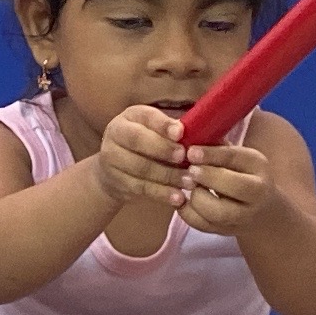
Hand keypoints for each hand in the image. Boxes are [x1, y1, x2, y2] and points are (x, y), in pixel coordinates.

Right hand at [93, 102, 191, 218]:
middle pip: (137, 140)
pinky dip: (161, 194)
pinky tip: (178, 198)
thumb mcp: (157, 131)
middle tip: (185, 158)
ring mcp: (111, 158)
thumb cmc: (148, 145)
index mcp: (131, 116)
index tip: (180, 133)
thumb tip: (204, 130)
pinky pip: (140, 188)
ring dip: (167, 176)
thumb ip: (175, 130)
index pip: (146, 116)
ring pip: (140, 167)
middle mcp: (116, 133)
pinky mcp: (116, 181)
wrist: (115, 170)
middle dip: (163, 149)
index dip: (163, 125)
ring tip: (189, 182)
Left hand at [175, 136, 270, 239]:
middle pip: (233, 186)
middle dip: (206, 177)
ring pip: (216, 211)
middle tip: (189, 171)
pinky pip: (202, 225)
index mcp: (259, 165)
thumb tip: (188, 131)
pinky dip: (187, 213)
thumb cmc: (243, 175)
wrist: (263, 211)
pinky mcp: (227, 232)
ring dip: (196, 198)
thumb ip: (218, 147)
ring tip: (189, 186)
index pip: (236, 158)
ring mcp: (244, 216)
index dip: (211, 154)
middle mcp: (256, 192)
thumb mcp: (239, 157)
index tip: (191, 151)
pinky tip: (184, 200)